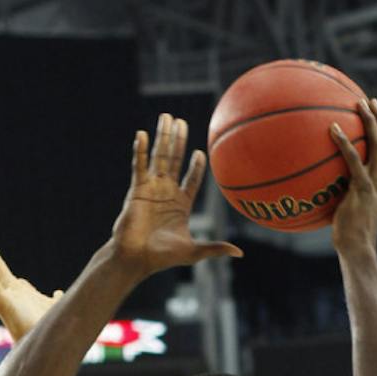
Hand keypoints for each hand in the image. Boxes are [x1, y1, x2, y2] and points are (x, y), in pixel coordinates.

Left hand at [0, 236, 62, 343]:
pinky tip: (57, 294)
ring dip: (26, 286)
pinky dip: (55, 296)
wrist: (43, 348)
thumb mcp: (3, 303)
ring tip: (21, 282)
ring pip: (30, 290)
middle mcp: (21, 296)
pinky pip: (54, 299)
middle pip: (10, 279)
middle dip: (1, 267)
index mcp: (9, 291)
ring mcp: (36, 304)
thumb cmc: (21, 326)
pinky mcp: (53, 311)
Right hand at [111, 113, 242, 278]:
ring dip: (162, 137)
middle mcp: (166, 192)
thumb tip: (240, 253)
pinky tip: (141, 134)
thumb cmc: (162, 258)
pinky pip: (139, 165)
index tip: (201, 153)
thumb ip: (215, 248)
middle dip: (178, 140)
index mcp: (180, 204)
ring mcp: (151, 188)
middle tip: (181, 122)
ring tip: (166, 117)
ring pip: (158, 156)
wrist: (136, 258)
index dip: (196, 167)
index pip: (191, 179)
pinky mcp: (136, 189)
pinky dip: (139, 150)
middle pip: (174, 160)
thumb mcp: (193, 251)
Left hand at [329, 98, 376, 255]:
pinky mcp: (362, 189)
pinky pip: (353, 160)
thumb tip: (339, 188)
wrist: (357, 249)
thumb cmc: (351, 235)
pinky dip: (344, 142)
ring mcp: (375, 183)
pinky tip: (333, 128)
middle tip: (370, 101)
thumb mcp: (354, 210)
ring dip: (369, 121)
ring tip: (358, 103)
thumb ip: (350, 195)